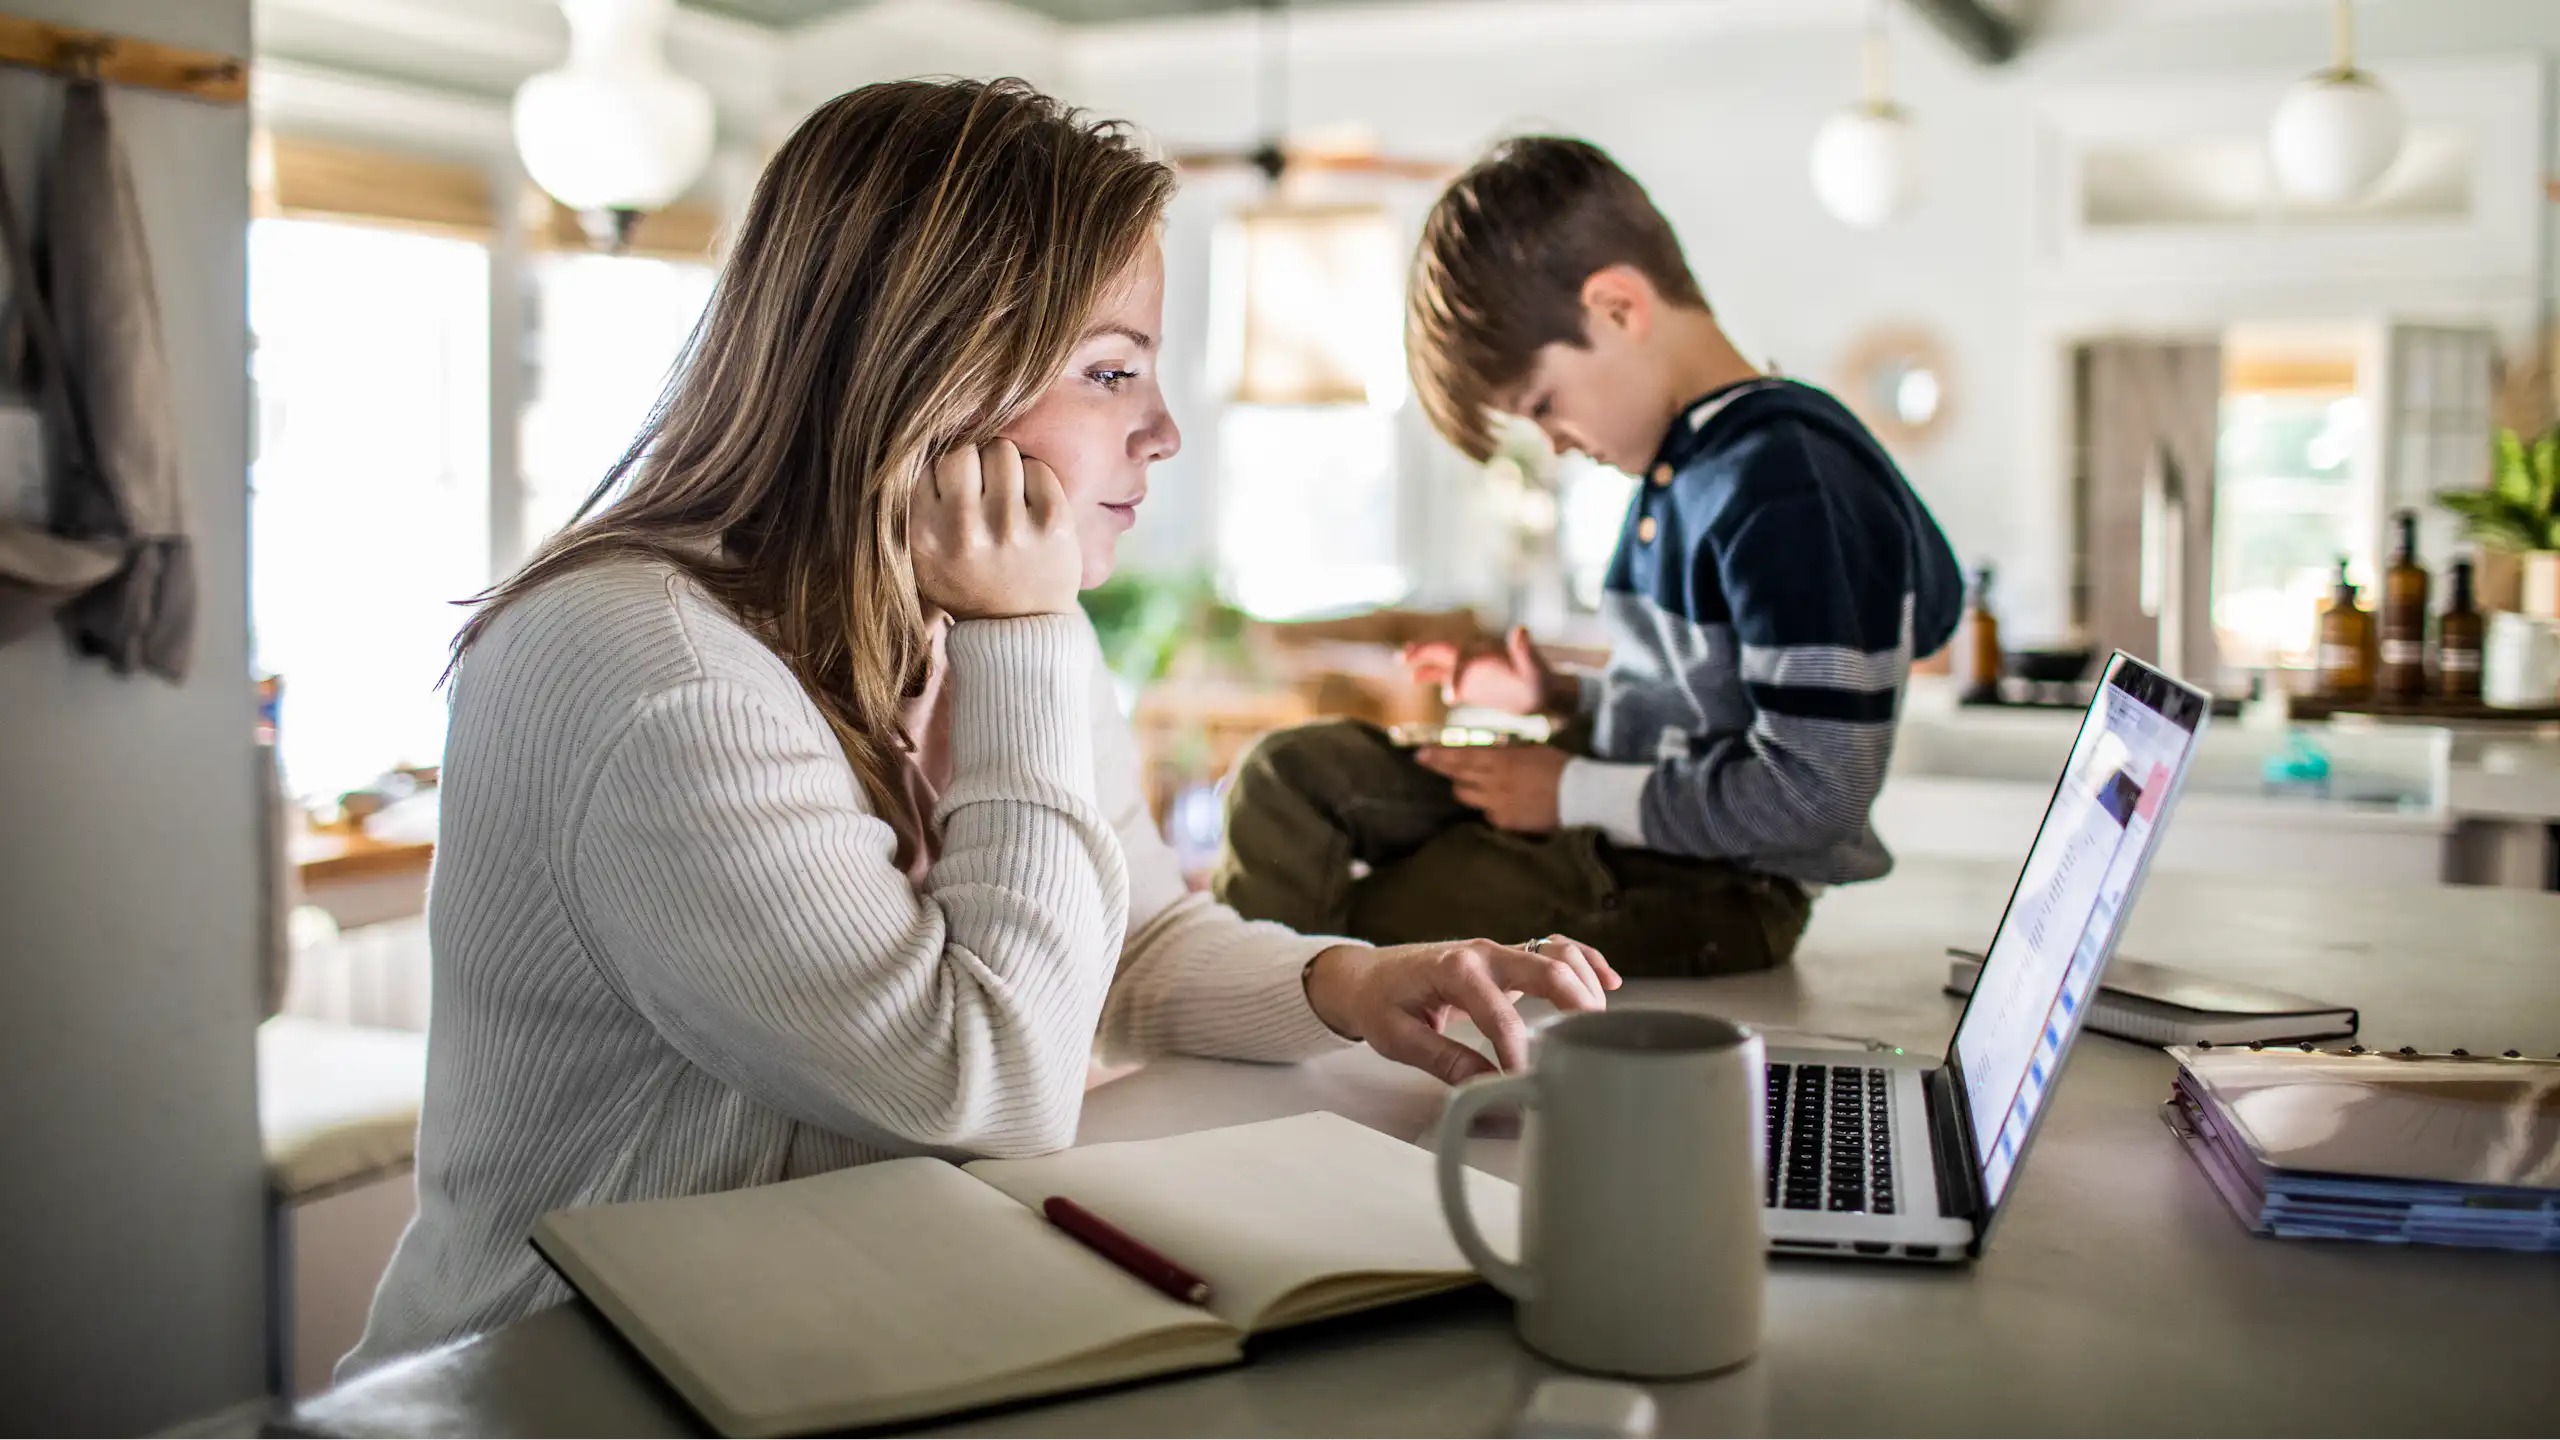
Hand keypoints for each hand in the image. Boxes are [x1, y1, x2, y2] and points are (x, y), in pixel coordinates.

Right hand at [910, 439, 1079, 619]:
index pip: (925, 463)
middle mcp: (964, 530)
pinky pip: (1038, 467)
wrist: (1018, 630)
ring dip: (1003, 465)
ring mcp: (1010, 526)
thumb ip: (914, 506)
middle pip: (961, 450)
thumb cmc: (966, 582)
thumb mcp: (922, 556)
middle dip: (971, 461)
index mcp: (924, 535)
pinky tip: (1029, 503)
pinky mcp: (1053, 523)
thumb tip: (915, 440)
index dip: (940, 470)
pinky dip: (1033, 478)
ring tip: (1005, 491)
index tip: (951, 489)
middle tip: (981, 485)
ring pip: (1001, 450)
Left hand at [1304, 937, 1620, 1082]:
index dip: (1519, 1055)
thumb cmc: (1378, 1002)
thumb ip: (1444, 1060)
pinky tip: (1609, 981)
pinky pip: (1556, 950)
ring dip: (1586, 983)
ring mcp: (1498, 952)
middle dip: (1577, 1006)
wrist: (1365, 975)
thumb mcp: (1398, 1038)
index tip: (1528, 1084)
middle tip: (1592, 1045)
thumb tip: (1487, 1088)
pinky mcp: (1507, 959)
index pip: (1501, 1017)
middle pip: (1547, 970)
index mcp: (1454, 971)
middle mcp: (1482, 954)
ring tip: (1601, 1024)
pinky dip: (1586, 960)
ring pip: (1558, 954)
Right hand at [1402, 626, 1570, 715]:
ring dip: (1422, 660)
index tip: (1452, 697)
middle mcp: (1476, 656)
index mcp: (1488, 650)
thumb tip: (1521, 629)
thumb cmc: (1542, 681)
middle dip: (1424, 651)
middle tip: (1404, 657)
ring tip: (1402, 661)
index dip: (1455, 674)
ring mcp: (1471, 669)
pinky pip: (1445, 677)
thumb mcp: (1535, 668)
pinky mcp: (1470, 684)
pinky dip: (1430, 675)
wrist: (1543, 694)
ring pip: (1441, 660)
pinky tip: (1415, 678)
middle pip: (1444, 649)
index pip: (1463, 656)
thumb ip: (1525, 651)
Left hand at [1416, 743, 1569, 832]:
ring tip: (1477, 785)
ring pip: (1466, 797)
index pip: (1460, 756)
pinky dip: (1490, 808)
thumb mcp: (1531, 749)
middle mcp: (1492, 782)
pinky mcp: (1504, 823)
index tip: (1420, 754)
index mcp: (1500, 759)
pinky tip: (1505, 804)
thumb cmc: (1559, 767)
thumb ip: (1507, 750)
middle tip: (1431, 764)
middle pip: (1457, 777)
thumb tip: (1492, 749)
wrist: (1580, 796)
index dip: (1438, 756)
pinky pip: (1487, 814)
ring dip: (1467, 789)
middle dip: (1445, 770)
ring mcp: (1496, 804)